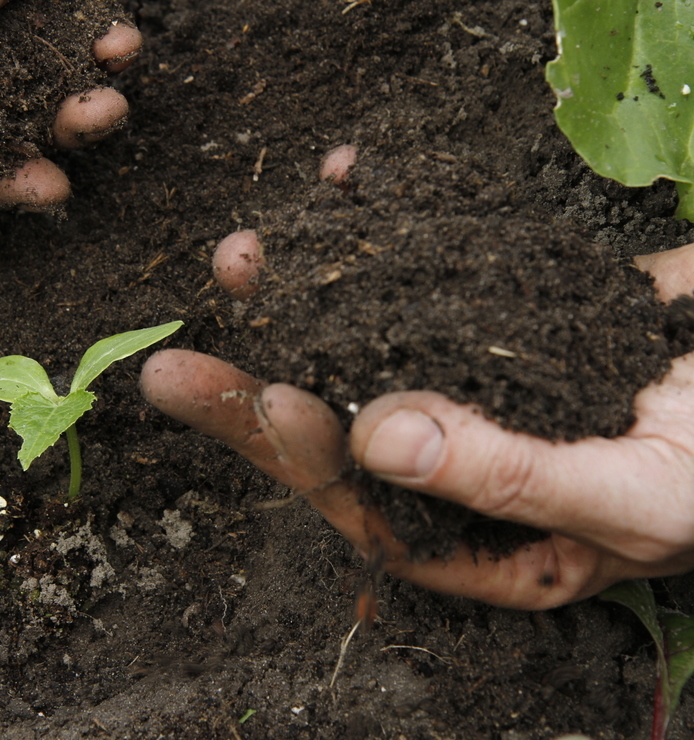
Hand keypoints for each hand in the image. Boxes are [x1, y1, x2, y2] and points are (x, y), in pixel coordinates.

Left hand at [142, 230, 693, 608]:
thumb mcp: (631, 493)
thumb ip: (509, 477)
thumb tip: (381, 437)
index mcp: (479, 540)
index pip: (364, 506)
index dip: (301, 454)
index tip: (257, 395)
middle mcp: (457, 467)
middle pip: (339, 429)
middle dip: (263, 381)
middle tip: (180, 358)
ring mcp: (470, 386)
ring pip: (366, 348)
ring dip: (304, 301)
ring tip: (246, 256)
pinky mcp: (494, 316)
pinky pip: (427, 277)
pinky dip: (387, 231)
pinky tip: (343, 188)